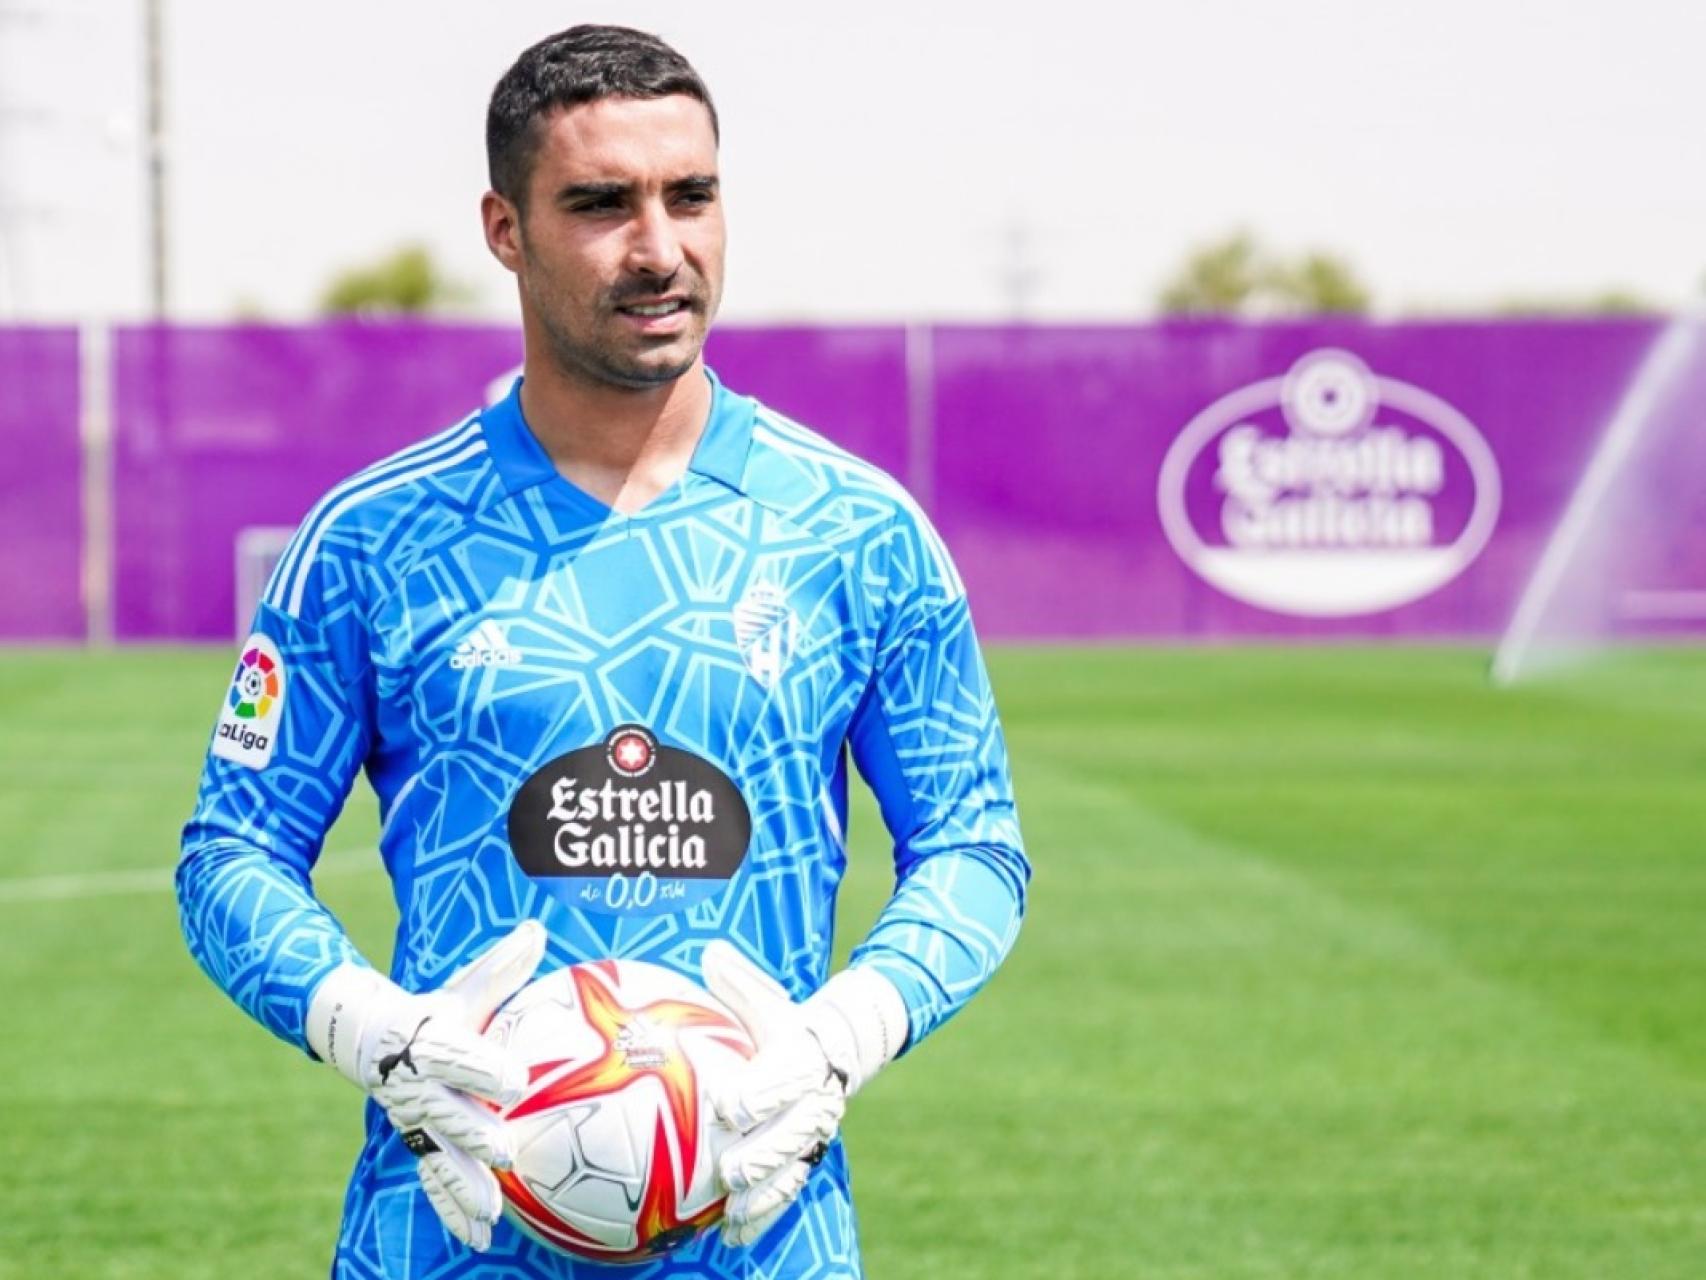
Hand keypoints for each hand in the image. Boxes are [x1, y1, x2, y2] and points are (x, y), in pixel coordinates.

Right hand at [306, 920, 545, 1250]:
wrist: (367, 1036)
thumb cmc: (430, 1008)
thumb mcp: (463, 986)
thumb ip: (501, 966)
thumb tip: (539, 928)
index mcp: (429, 1042)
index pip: (455, 1055)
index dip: (482, 1066)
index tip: (515, 1079)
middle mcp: (418, 1087)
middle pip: (446, 1114)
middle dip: (475, 1135)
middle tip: (508, 1153)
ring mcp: (414, 1120)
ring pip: (438, 1157)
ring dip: (464, 1187)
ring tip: (492, 1214)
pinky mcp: (416, 1143)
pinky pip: (433, 1180)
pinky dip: (452, 1209)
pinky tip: (476, 1237)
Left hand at [702, 941, 908, 1246]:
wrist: (838, 1048)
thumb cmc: (785, 1021)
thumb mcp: (767, 997)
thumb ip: (739, 981)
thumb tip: (709, 951)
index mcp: (802, 1057)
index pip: (784, 1075)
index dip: (759, 1090)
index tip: (726, 1103)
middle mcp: (814, 1100)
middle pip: (792, 1132)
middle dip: (763, 1153)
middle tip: (730, 1169)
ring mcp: (813, 1133)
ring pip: (793, 1168)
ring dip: (764, 1194)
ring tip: (731, 1213)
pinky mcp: (806, 1157)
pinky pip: (789, 1190)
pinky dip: (764, 1215)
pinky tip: (733, 1235)